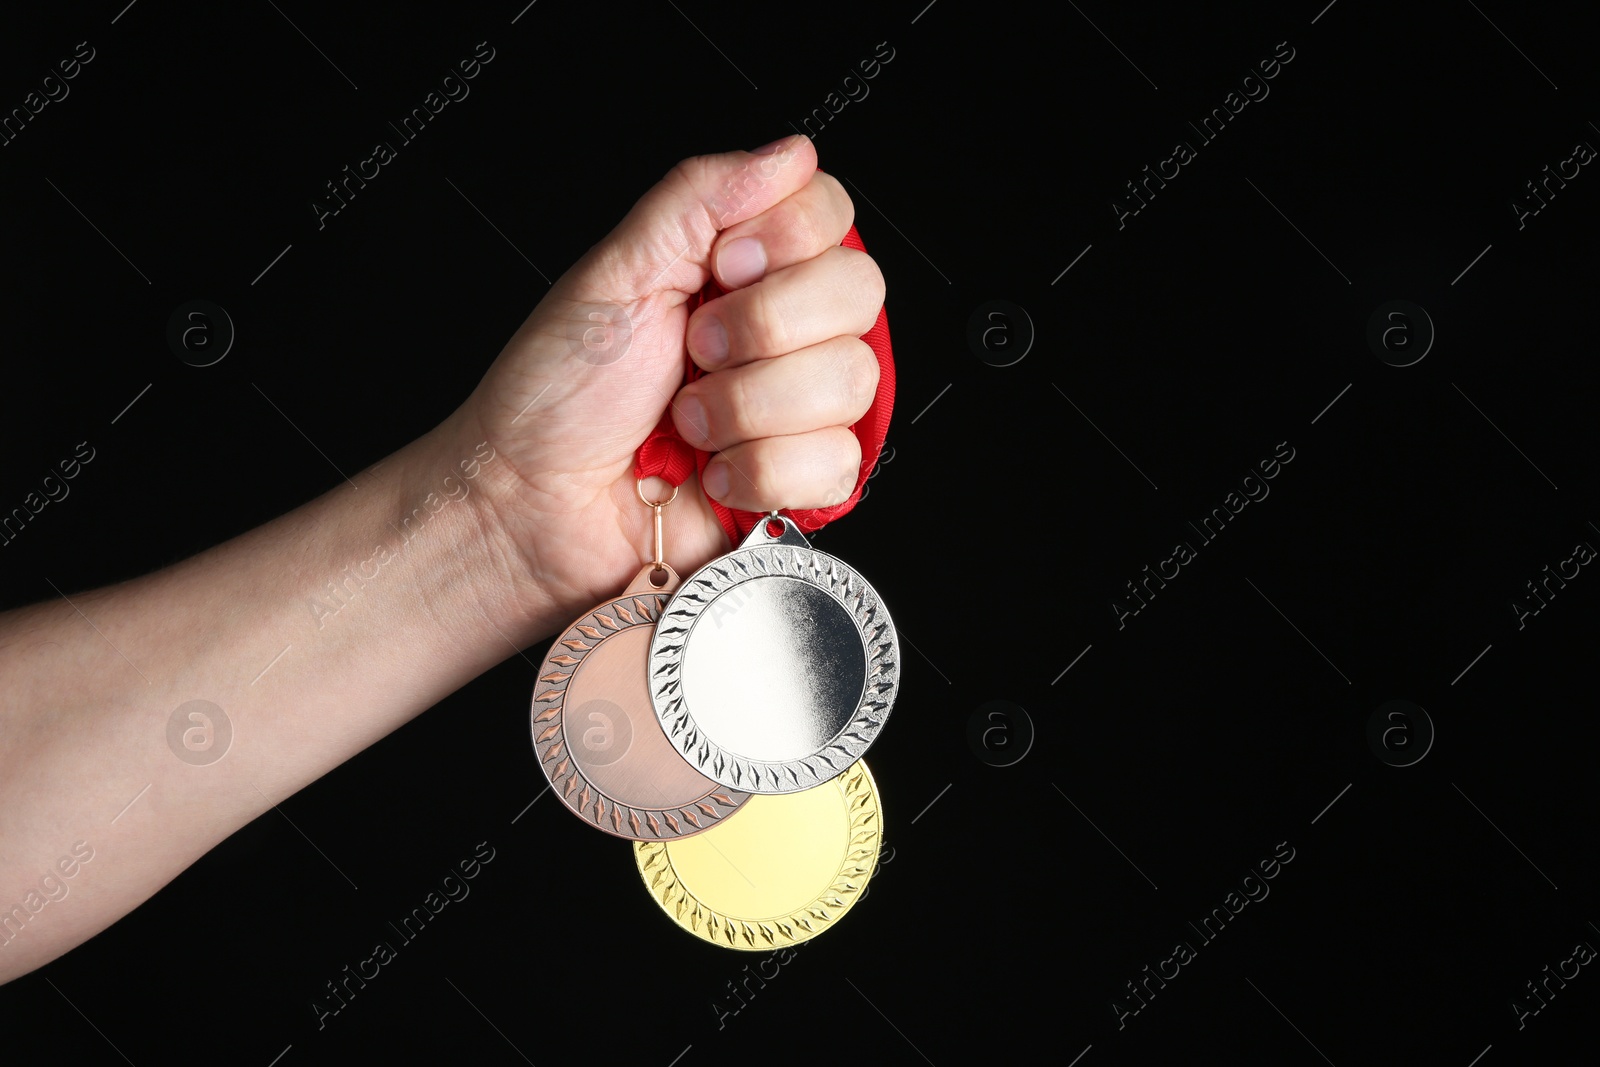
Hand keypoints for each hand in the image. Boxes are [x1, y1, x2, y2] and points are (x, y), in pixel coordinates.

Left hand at [449, 135, 885, 637]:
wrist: (532, 504)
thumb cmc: (556, 397)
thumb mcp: (616, 270)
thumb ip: (700, 198)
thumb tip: (790, 154)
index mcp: (741, 269)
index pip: (830, 216)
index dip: (783, 241)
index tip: (718, 270)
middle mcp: (780, 332)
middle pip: (858, 293)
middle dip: (760, 328)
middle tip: (694, 351)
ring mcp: (796, 407)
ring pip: (850, 379)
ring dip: (748, 405)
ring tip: (689, 421)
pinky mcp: (801, 481)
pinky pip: (837, 460)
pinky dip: (760, 470)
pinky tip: (714, 472)